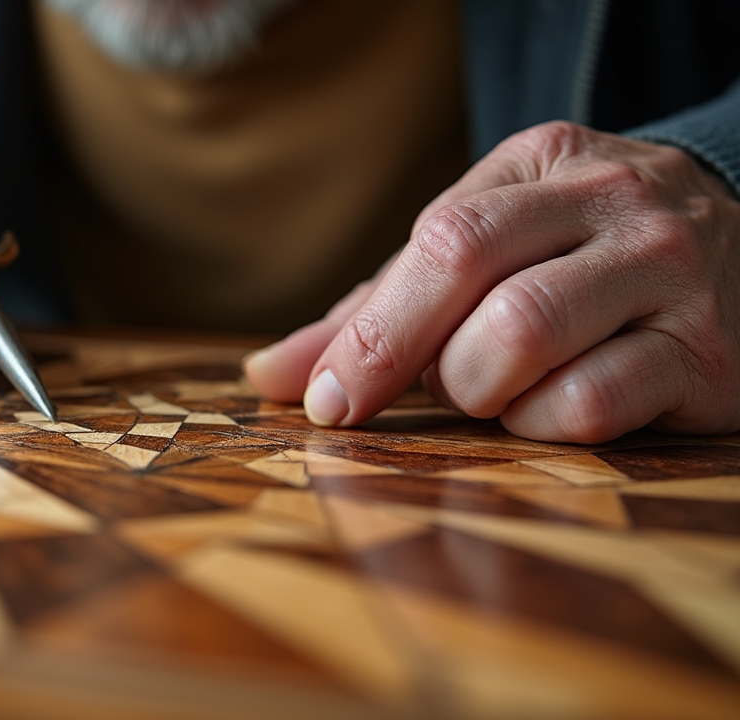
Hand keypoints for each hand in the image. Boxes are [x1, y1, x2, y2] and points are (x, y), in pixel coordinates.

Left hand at [245, 121, 739, 442]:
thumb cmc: (575, 260)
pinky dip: (544, 425)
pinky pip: (589, 403)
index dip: (371, 332)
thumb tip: (268, 374)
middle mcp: (610, 203)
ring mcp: (667, 272)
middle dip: (413, 357)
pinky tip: (553, 411)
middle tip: (424, 392)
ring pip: (524, 336)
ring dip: (481, 390)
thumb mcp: (484, 254)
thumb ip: (379, 307)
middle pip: (470, 273)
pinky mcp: (707, 355)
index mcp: (540, 165)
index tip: (327, 398)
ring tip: (495, 391)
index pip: (435, 241)